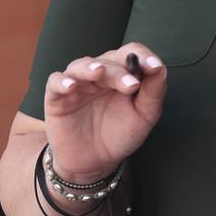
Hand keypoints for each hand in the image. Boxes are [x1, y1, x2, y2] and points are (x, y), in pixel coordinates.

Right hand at [44, 42, 166, 180]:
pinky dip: (62, 81)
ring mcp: (78, 84)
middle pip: (110, 59)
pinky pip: (55, 82)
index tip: (154, 67)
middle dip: (122, 70)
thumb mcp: (144, 116)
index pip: (131, 53)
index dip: (143, 56)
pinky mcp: (57, 97)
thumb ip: (153, 92)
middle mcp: (100, 75)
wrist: (95, 162)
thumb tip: (160, 68)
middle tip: (132, 85)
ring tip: (100, 73)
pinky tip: (71, 87)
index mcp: (122, 74)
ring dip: (91, 67)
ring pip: (82, 65)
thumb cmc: (120, 134)